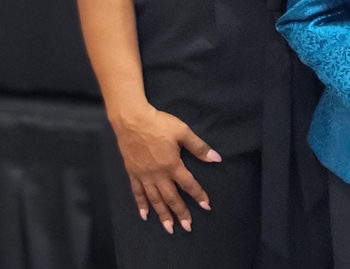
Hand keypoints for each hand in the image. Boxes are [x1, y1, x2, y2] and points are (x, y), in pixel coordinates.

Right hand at [111, 104, 220, 232]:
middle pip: (171, 197)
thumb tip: (217, 159)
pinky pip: (137, 192)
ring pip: (154, 199)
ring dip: (162, 214)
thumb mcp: (183, 132)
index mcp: (172, 165)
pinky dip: (141, 205)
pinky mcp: (132, 173)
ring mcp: (144, 175)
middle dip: (180, 213)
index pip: (188, 184)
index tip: (206, 206)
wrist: (132, 121)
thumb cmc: (159, 124)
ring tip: (169, 228)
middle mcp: (158, 174)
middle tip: (187, 227)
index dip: (198, 195)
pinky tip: (145, 215)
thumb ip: (199, 147)